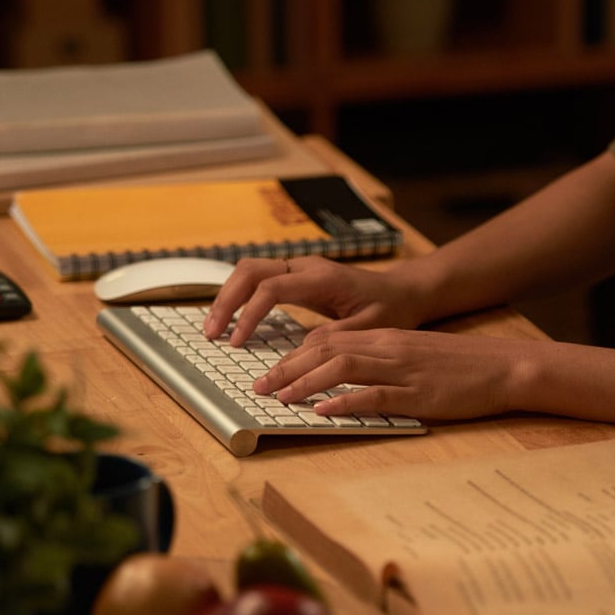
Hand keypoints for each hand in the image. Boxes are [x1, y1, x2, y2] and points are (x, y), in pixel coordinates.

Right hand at [202, 256, 428, 345]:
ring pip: (249, 270)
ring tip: (214, 327)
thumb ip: (337, 336)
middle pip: (250, 270)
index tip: (237, 341)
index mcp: (323, 277)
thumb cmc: (390, 309)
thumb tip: (302, 349)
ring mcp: (299, 268)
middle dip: (226, 300)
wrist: (403, 291)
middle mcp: (306, 266)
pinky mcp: (296, 277)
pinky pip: (259, 279)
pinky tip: (231, 320)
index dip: (249, 313)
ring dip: (228, 296)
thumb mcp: (370, 328)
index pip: (271, 287)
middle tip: (211, 332)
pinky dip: (240, 296)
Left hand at [251, 327, 539, 420]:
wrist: (503, 367)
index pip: (326, 339)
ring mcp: (401, 370)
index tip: (269, 371)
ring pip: (341, 368)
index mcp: (384, 338)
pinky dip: (344, 402)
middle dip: (287, 368)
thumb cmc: (459, 366)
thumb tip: (341, 379)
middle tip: (258, 387)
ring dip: (305, 383)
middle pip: (324, 350)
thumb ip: (378, 362)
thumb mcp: (412, 355)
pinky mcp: (417, 393)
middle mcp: (386, 348)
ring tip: (280, 398)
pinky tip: (323, 410)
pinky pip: (373, 396)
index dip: (293, 355)